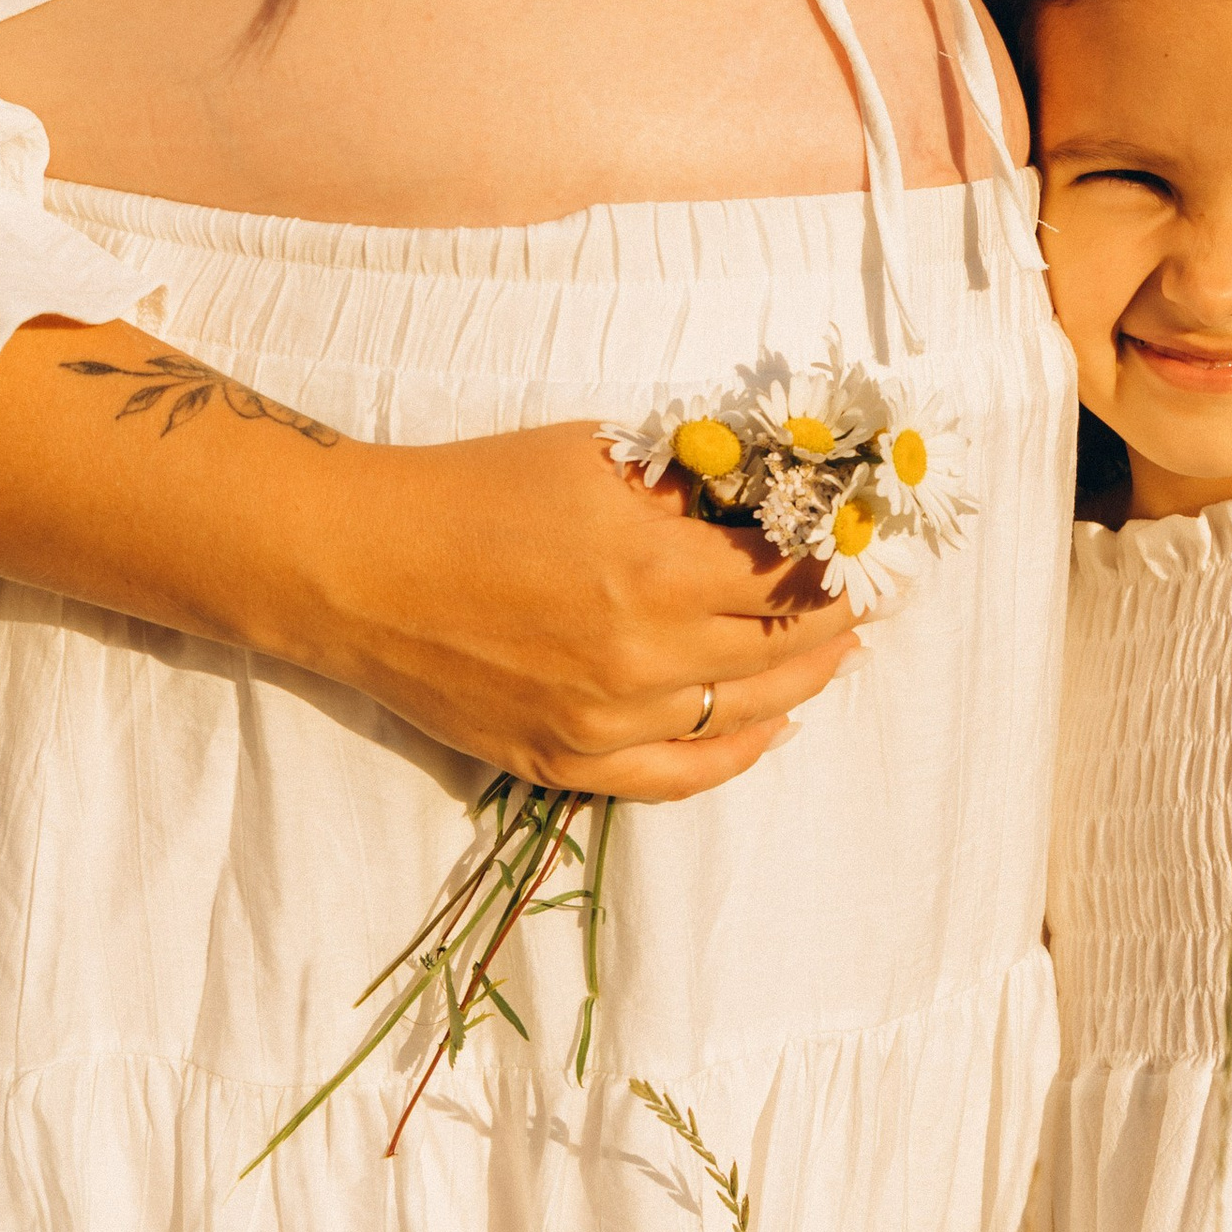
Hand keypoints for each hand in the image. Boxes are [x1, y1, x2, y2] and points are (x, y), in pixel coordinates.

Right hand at [308, 419, 861, 796]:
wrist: (359, 564)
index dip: (843, 558)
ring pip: (748, 711)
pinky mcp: (566, 762)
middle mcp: (644, 655)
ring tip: (840, 650)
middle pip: (787, 646)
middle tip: (872, 593)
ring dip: (807, 680)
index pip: (794, 574)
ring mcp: (607, 721)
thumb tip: (778, 486)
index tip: (872, 542)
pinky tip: (775, 725)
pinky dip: (740, 752)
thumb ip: (691, 480)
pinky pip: (682, 776)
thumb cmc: (475, 489)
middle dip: (840, 616)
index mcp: (657, 568)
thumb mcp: (596, 456)